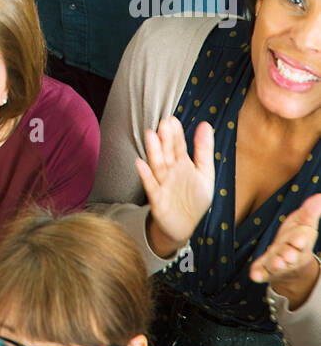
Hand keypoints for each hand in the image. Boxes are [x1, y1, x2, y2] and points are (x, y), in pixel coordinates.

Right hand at [136, 115, 214, 256]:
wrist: (183, 226)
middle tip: (164, 124)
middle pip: (167, 153)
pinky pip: (151, 186)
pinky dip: (145, 176)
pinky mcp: (157, 199)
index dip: (177, 134)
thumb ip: (204, 150)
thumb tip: (206, 125)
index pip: (179, 146)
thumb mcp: (205, 173)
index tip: (173, 120)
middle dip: (166, 139)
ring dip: (154, 152)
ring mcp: (163, 184)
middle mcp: (171, 171)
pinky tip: (140, 164)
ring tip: (151, 136)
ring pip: (158, 166)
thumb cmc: (194, 198)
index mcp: (182, 164)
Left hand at [249, 192, 320, 309]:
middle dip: (288, 255)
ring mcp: (278, 263)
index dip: (300, 240)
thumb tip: (320, 196)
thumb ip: (310, 211)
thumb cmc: (297, 237)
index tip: (298, 239)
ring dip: (276, 264)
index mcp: (301, 243)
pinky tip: (254, 275)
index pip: (302, 240)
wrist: (292, 261)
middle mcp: (291, 255)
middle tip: (287, 256)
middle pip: (290, 255)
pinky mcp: (266, 270)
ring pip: (277, 265)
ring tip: (275, 264)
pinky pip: (262, 272)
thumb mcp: (304, 222)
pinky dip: (259, 274)